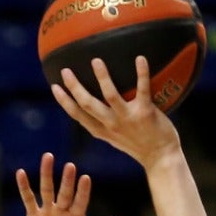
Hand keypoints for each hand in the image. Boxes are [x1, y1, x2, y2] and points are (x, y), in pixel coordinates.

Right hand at [17, 153, 123, 215]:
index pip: (80, 201)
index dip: (82, 191)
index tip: (85, 178)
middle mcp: (63, 211)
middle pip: (65, 192)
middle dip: (67, 180)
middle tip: (70, 166)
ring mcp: (48, 213)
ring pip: (47, 189)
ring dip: (47, 173)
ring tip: (48, 156)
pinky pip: (29, 200)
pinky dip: (24, 187)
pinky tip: (21, 173)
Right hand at [51, 56, 179, 170]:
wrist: (161, 158)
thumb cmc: (140, 144)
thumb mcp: (116, 137)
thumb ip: (106, 122)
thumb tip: (97, 103)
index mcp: (103, 131)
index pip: (78, 116)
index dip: (65, 102)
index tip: (54, 87)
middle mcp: (112, 125)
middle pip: (88, 105)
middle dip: (74, 88)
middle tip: (65, 70)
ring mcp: (128, 119)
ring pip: (110, 96)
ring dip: (102, 78)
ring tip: (95, 61)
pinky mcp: (145, 113)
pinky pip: (143, 89)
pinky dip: (142, 73)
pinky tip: (140, 58)